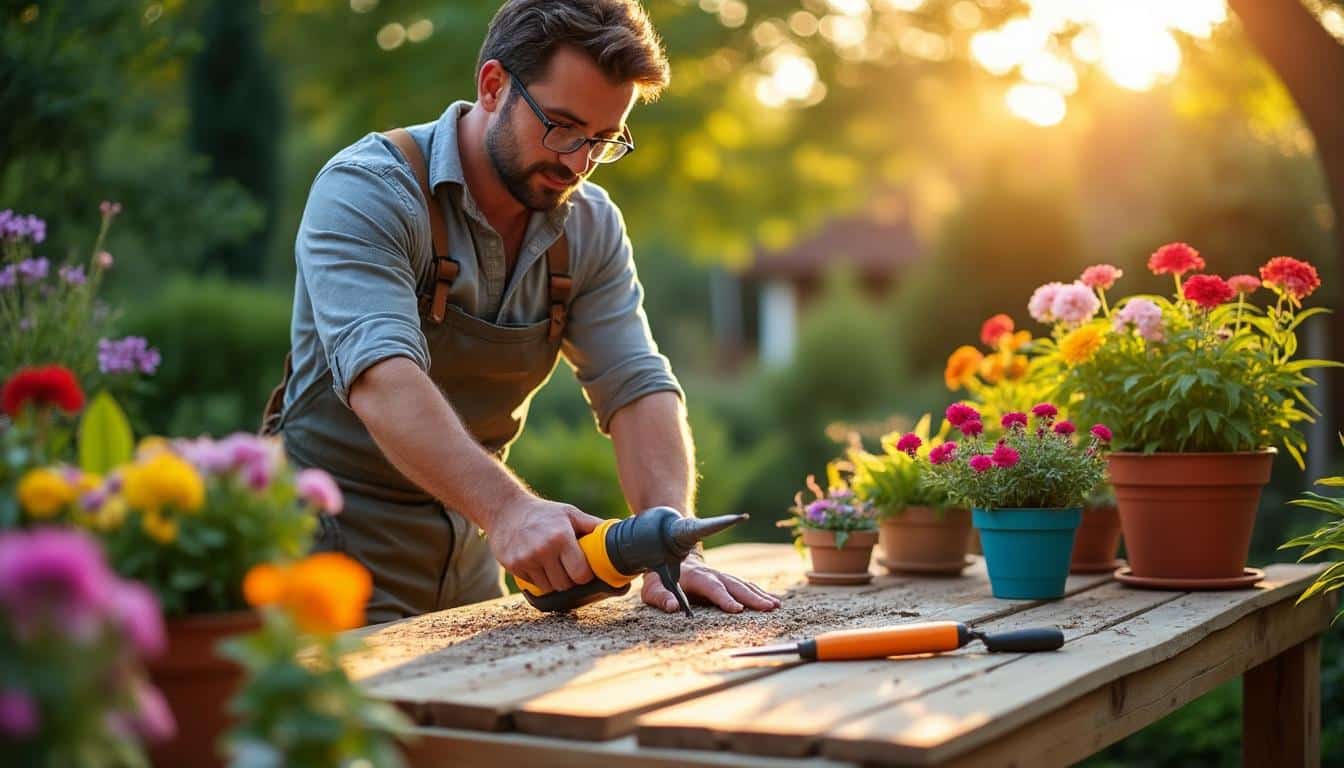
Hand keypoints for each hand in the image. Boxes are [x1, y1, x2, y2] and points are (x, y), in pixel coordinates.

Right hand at [486, 496, 601, 593]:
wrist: (507, 510)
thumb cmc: (544, 513)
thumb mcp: (569, 513)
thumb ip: (592, 525)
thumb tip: (620, 530)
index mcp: (561, 537)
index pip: (580, 573)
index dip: (585, 576)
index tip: (584, 571)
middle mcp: (543, 549)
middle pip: (565, 584)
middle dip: (570, 581)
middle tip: (569, 570)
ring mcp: (526, 559)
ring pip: (549, 588)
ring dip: (554, 582)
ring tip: (554, 567)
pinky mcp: (513, 565)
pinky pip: (533, 585)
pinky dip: (538, 580)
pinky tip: (538, 565)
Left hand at [641, 553, 781, 613]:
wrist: (667, 558)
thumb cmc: (660, 580)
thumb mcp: (653, 591)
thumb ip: (662, 598)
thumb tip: (672, 606)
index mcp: (695, 577)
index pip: (713, 588)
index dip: (725, 598)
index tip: (738, 610)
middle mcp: (712, 574)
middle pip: (735, 585)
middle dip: (752, 597)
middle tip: (768, 608)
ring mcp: (721, 576)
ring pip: (743, 584)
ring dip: (760, 595)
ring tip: (775, 606)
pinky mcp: (726, 580)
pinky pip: (745, 586)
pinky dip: (759, 592)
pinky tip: (773, 601)